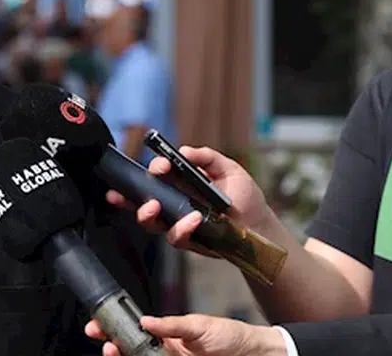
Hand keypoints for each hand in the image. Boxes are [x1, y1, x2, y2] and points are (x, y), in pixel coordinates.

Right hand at [86, 314, 287, 355]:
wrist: (256, 355)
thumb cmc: (230, 336)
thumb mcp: (199, 325)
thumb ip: (171, 325)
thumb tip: (145, 320)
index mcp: (167, 334)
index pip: (133, 330)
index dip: (113, 327)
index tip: (98, 326)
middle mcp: (164, 351)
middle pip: (130, 350)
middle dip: (113, 345)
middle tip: (106, 342)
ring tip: (115, 351)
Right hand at [104, 146, 272, 254]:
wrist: (260, 226)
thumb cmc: (245, 197)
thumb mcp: (229, 169)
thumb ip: (207, 157)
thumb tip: (183, 151)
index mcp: (181, 182)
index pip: (157, 174)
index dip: (154, 169)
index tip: (160, 167)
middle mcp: (175, 202)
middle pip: (143, 198)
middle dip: (130, 196)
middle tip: (136, 192)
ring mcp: (178, 222)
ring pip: (151, 222)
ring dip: (147, 214)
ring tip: (154, 206)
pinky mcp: (188, 240)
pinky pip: (176, 237)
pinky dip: (181, 228)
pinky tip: (194, 219)